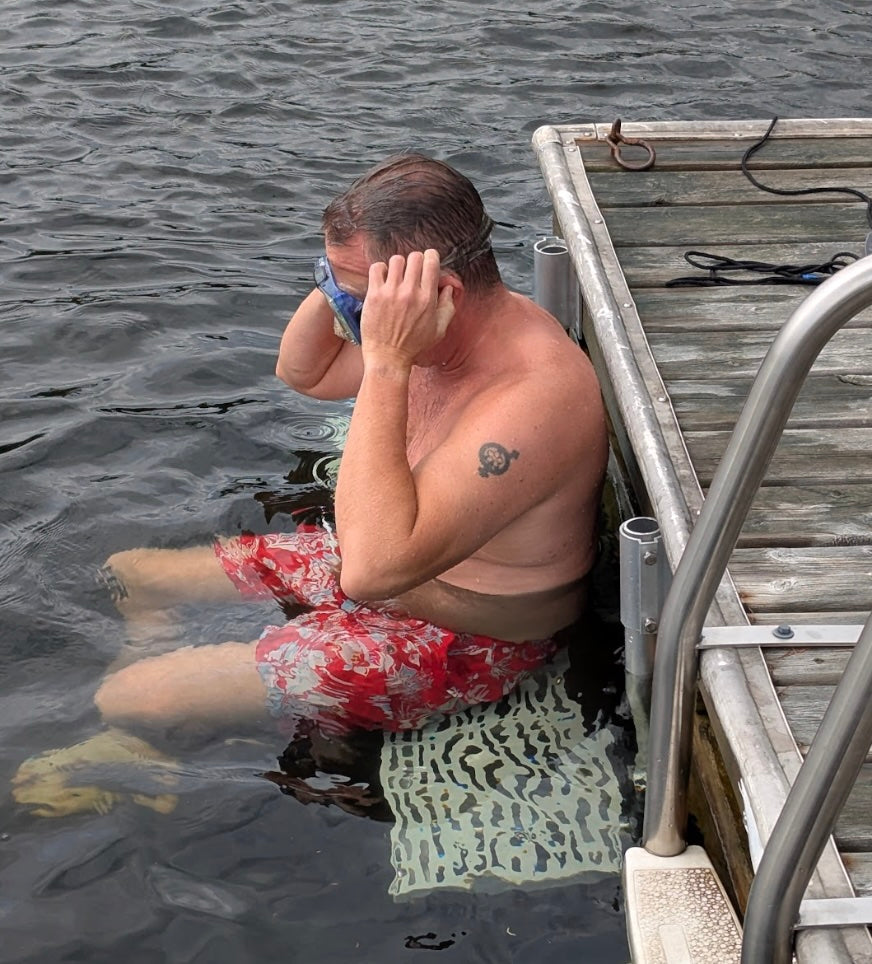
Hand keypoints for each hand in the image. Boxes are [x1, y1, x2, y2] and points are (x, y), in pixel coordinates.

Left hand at [359, 249, 454, 366]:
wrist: (388, 358)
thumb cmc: (414, 345)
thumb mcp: (439, 329)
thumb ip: (448, 306)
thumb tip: (448, 286)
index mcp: (428, 298)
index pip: (431, 261)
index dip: (430, 257)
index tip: (427, 263)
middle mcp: (410, 292)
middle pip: (414, 257)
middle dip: (415, 262)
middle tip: (412, 273)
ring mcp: (391, 293)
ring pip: (396, 260)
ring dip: (398, 266)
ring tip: (397, 278)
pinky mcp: (374, 295)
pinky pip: (377, 268)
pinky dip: (380, 270)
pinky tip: (383, 281)